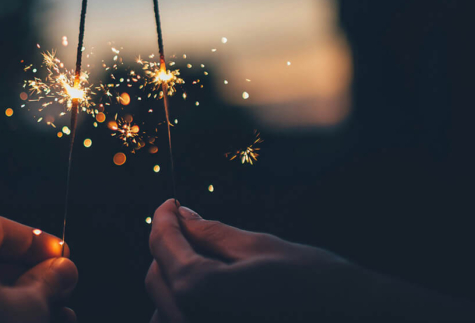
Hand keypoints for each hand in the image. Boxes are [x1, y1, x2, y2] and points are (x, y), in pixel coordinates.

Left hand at [146, 199, 473, 321]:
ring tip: (201, 254)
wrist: (356, 321)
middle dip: (167, 246)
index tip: (171, 204)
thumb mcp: (259, 248)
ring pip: (165, 305)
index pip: (163, 246)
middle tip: (188, 222)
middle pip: (157, 277)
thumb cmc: (315, 284)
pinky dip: (187, 305)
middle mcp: (191, 321)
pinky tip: (212, 289)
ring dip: (175, 278)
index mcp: (200, 290)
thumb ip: (211, 233)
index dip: (163, 218)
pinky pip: (184, 322)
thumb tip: (182, 215)